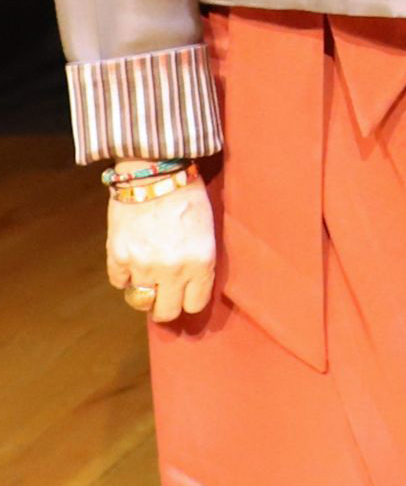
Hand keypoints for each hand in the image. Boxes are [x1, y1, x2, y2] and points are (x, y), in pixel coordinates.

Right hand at [107, 180, 215, 322]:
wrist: (155, 174)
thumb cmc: (188, 196)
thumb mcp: (207, 231)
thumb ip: (199, 261)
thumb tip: (189, 286)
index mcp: (201, 263)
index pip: (194, 305)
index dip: (189, 301)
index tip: (184, 296)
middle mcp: (173, 271)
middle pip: (166, 312)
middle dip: (165, 306)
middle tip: (163, 296)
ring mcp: (143, 266)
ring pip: (140, 300)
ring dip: (143, 291)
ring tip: (147, 276)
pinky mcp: (119, 257)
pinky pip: (119, 282)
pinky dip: (124, 275)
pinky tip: (131, 261)